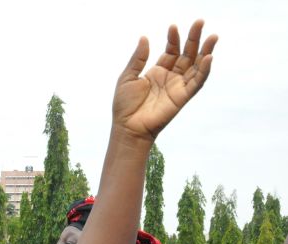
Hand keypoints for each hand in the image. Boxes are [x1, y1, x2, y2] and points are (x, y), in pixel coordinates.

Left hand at [113, 20, 216, 140]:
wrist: (128, 126)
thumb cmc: (125, 105)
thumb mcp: (128, 77)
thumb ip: (138, 58)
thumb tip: (144, 37)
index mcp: (158, 71)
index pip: (171, 50)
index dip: (173, 38)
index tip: (173, 26)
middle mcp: (170, 77)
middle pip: (187, 54)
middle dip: (194, 38)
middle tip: (200, 22)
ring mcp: (178, 86)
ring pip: (196, 66)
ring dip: (205, 51)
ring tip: (212, 37)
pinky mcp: (182, 97)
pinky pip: (197, 82)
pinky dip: (204, 70)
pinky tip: (208, 57)